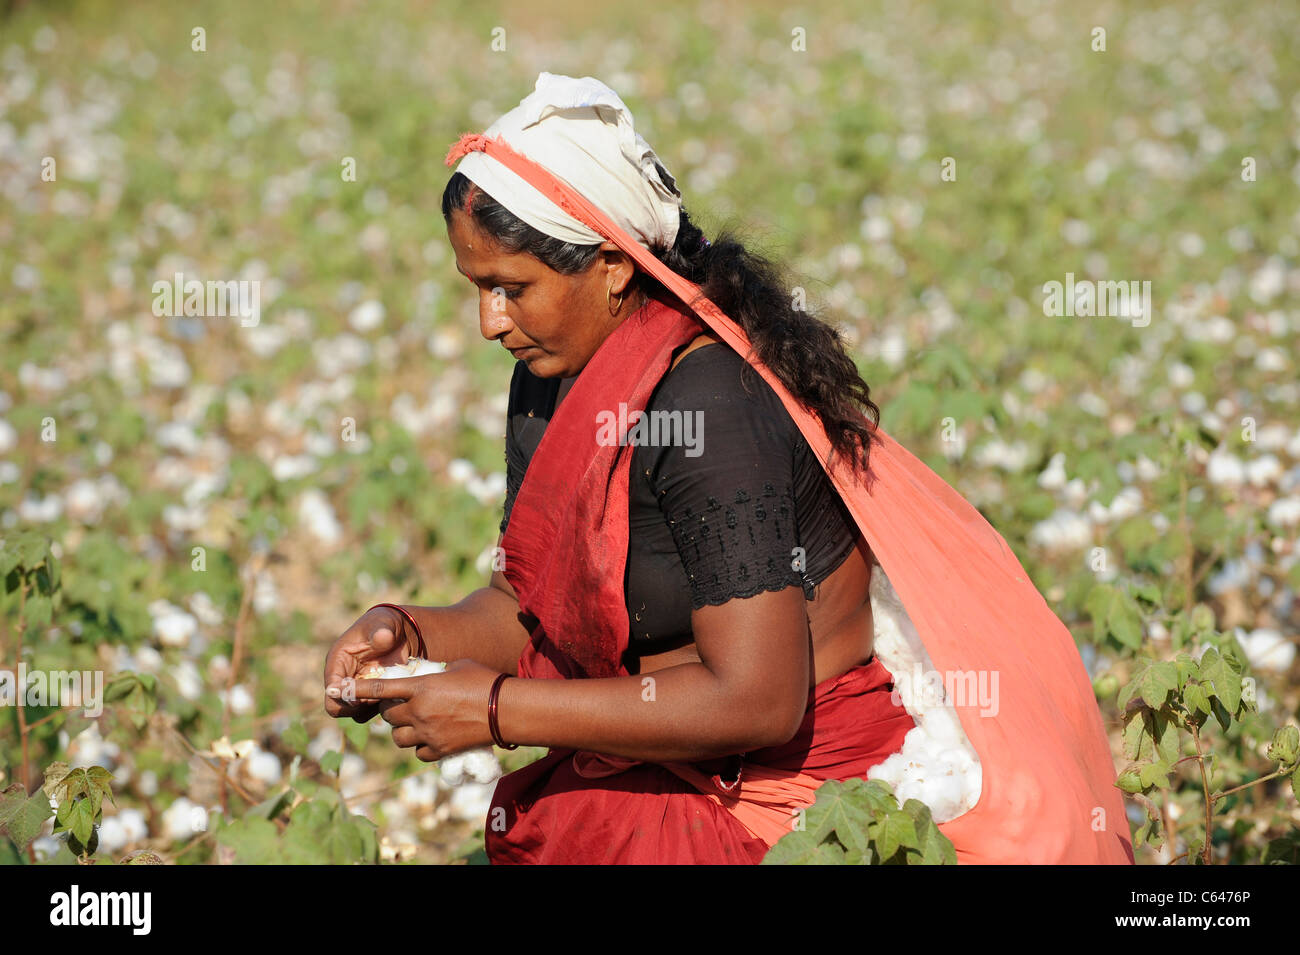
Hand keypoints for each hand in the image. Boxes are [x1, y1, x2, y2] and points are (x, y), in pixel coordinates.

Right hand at [323, 606, 414, 722]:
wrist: (401, 632)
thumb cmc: (385, 624)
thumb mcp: (383, 624)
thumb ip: (381, 632)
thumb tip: (383, 637)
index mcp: (337, 661)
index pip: (331, 687)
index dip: (343, 695)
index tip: (362, 695)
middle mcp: (342, 678)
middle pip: (336, 706)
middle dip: (354, 706)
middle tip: (376, 699)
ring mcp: (355, 689)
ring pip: (352, 713)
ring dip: (368, 709)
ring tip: (386, 697)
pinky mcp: (369, 696)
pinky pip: (368, 712)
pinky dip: (378, 710)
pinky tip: (392, 699)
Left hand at [352, 659, 501, 761]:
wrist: (505, 710)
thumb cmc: (484, 681)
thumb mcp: (456, 666)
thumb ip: (435, 672)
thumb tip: (427, 675)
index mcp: (421, 687)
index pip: (380, 689)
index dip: (358, 690)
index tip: (340, 691)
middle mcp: (419, 712)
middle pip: (387, 716)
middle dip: (391, 710)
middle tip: (402, 705)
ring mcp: (428, 733)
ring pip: (398, 737)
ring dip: (403, 730)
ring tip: (417, 723)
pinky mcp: (439, 750)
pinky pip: (417, 752)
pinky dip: (419, 745)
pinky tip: (431, 737)